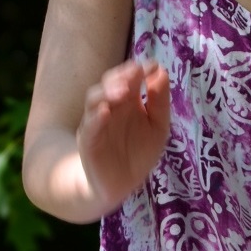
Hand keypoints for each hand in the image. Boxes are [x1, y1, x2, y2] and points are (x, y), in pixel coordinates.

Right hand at [77, 59, 170, 207]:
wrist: (119, 186)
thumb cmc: (138, 152)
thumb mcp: (158, 127)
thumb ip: (160, 102)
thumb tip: (161, 73)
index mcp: (128, 100)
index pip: (129, 78)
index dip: (139, 70)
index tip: (152, 65)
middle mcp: (110, 107)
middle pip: (110, 83)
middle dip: (122, 76)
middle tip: (135, 72)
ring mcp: (97, 122)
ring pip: (95, 99)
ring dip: (108, 92)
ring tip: (123, 90)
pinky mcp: (88, 141)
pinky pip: (89, 127)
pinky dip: (96, 118)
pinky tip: (105, 112)